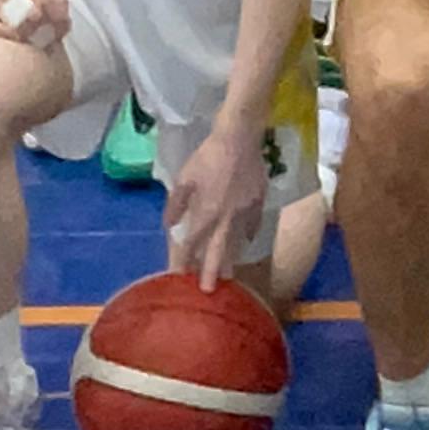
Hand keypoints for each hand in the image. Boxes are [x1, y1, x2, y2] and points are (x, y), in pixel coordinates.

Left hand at [164, 117, 267, 292]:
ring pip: (236, 243)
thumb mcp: (184, 178)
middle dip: (211, 273)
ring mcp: (245, 213)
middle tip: (208, 291)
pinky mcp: (258, 203)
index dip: (183, 260)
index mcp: (206, 213)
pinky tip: (244, 242)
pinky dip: (246, 237)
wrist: (240, 138)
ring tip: (228, 276)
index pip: (191, 243)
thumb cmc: (207, 156)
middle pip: (217, 252)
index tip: (177, 276)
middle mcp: (226, 219)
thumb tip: (170, 225)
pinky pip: (252, 226)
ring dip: (230, 261)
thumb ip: (176, 204)